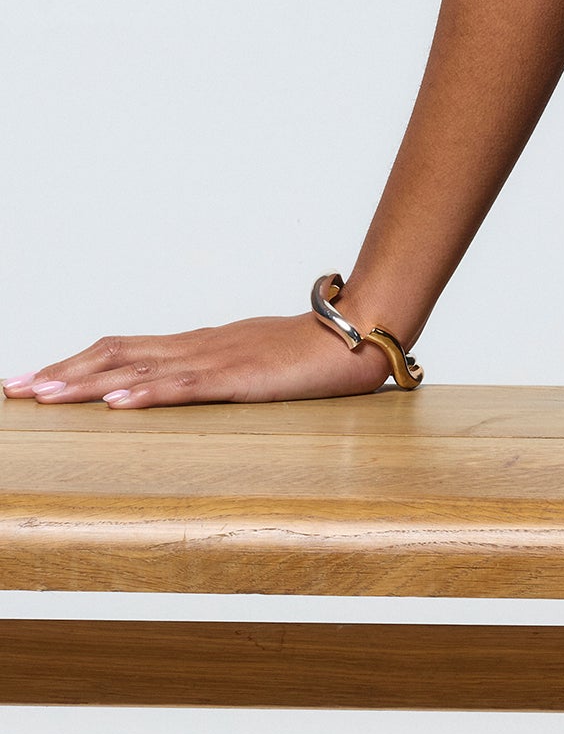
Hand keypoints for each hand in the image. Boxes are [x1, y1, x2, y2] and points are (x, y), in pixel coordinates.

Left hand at [4, 314, 393, 407]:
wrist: (358, 332)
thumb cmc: (312, 351)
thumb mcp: (251, 364)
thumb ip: (216, 374)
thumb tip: (181, 388)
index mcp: (198, 345)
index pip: (123, 349)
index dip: (74, 363)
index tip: (33, 378)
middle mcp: (197, 346)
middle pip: (115, 353)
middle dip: (60, 371)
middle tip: (15, 388)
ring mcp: (217, 359)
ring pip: (138, 367)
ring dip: (85, 382)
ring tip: (43, 395)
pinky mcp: (240, 378)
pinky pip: (186, 386)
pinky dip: (147, 393)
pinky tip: (117, 402)